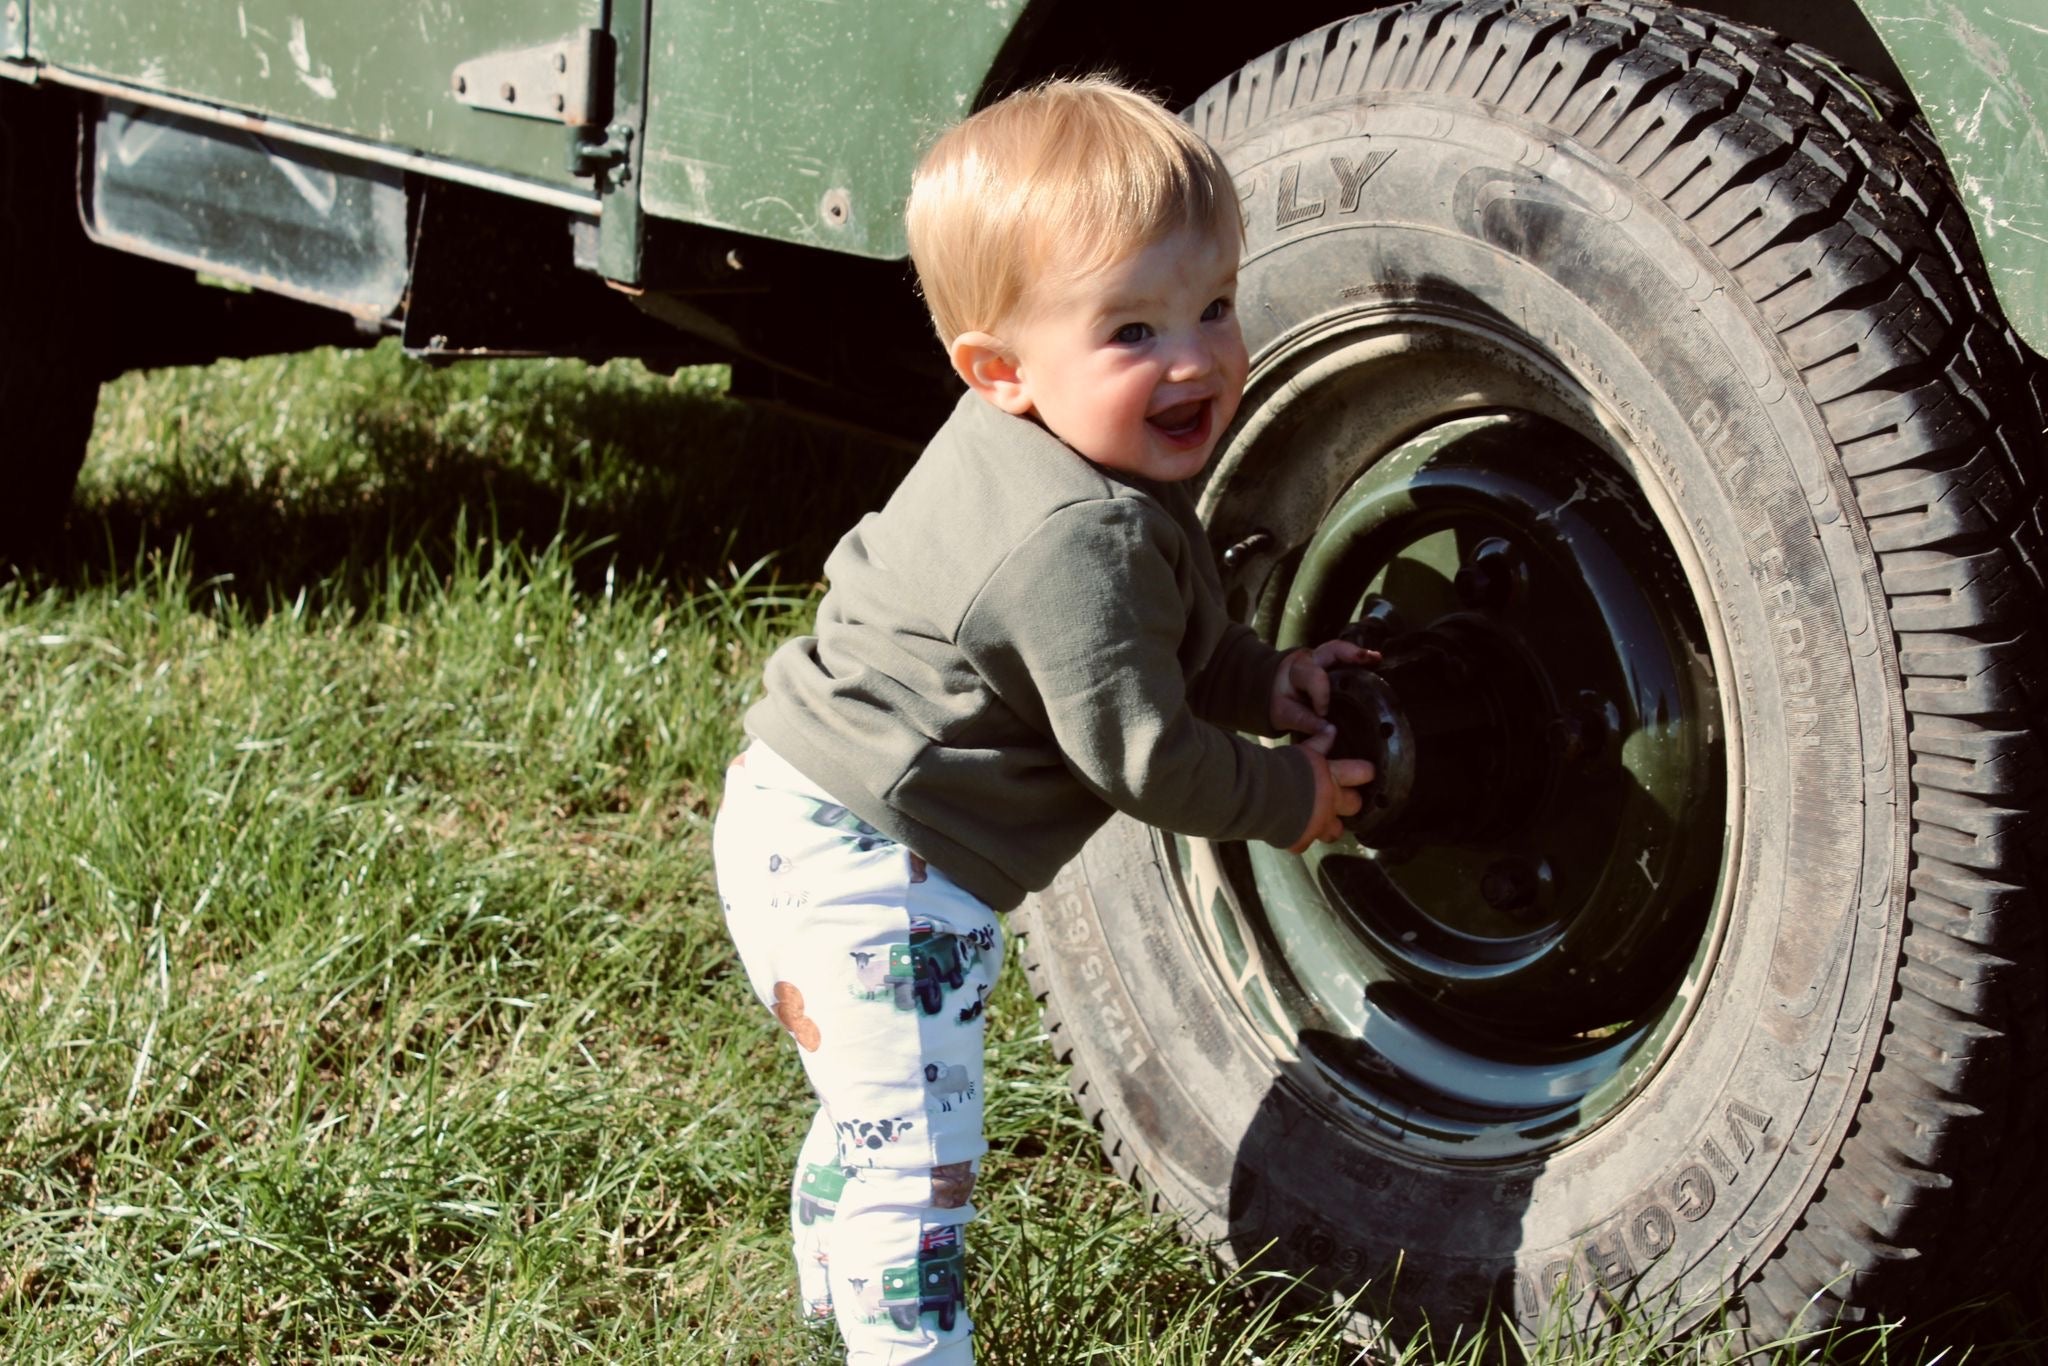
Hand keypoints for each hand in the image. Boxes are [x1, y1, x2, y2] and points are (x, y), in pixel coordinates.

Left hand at [1270, 639, 1378, 740]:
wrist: (1273, 688)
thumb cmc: (1282, 702)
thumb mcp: (1284, 714)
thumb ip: (1303, 720)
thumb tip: (1328, 729)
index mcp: (1296, 672)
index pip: (1312, 678)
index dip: (1321, 694)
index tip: (1323, 712)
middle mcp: (1311, 659)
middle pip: (1330, 650)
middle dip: (1348, 653)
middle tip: (1368, 659)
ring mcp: (1323, 658)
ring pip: (1341, 650)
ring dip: (1360, 654)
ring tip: (1377, 659)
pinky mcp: (1333, 662)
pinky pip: (1348, 657)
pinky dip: (1363, 659)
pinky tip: (1377, 662)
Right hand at [1287, 728, 1375, 852]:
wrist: (1258, 794)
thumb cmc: (1279, 768)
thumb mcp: (1301, 751)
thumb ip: (1319, 743)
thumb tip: (1332, 728)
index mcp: (1332, 778)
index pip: (1362, 773)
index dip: (1365, 772)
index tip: (1367, 772)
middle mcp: (1330, 803)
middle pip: (1354, 805)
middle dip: (1350, 802)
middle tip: (1340, 798)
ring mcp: (1318, 825)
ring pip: (1335, 831)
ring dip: (1329, 826)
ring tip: (1320, 820)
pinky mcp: (1301, 840)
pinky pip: (1304, 844)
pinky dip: (1299, 838)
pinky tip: (1292, 831)